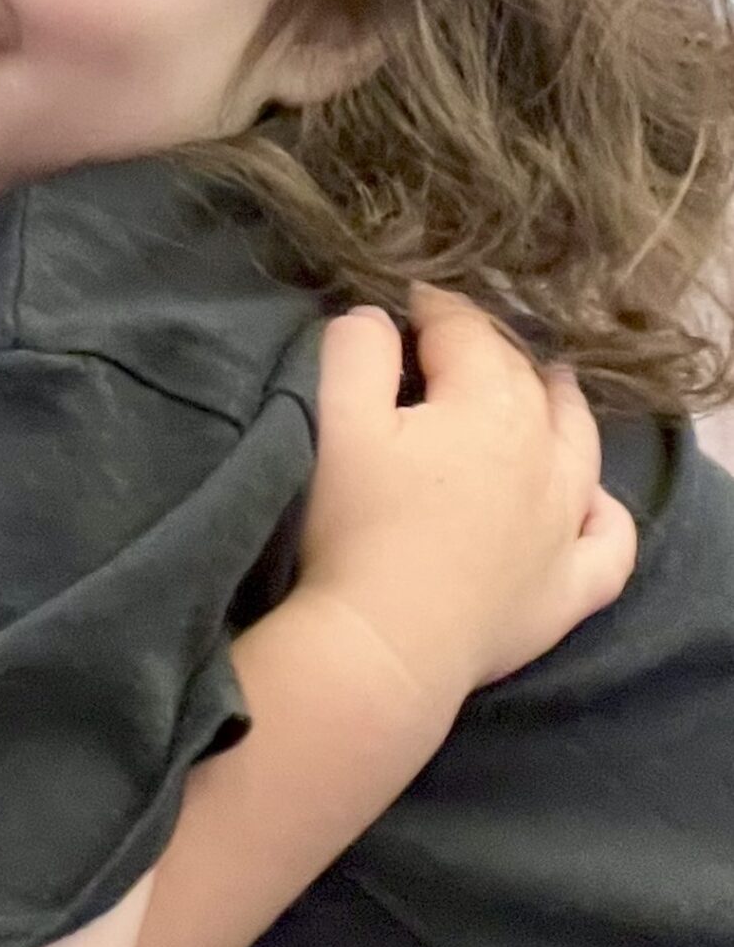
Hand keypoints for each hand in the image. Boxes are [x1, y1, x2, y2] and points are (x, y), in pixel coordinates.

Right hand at [300, 289, 635, 713]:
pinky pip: (610, 542)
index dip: (434, 308)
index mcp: (488, 405)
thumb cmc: (356, 527)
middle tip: (450, 346)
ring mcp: (566, 524)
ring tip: (550, 385)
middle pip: (521, 380)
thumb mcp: (336, 420)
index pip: (466, 332)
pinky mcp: (569, 587)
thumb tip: (377, 318)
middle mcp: (544, 454)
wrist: (385, 645)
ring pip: (580, 446)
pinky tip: (590, 504)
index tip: (406, 301)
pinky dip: (605, 514)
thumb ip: (356, 351)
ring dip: (563, 407)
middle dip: (489, 351)